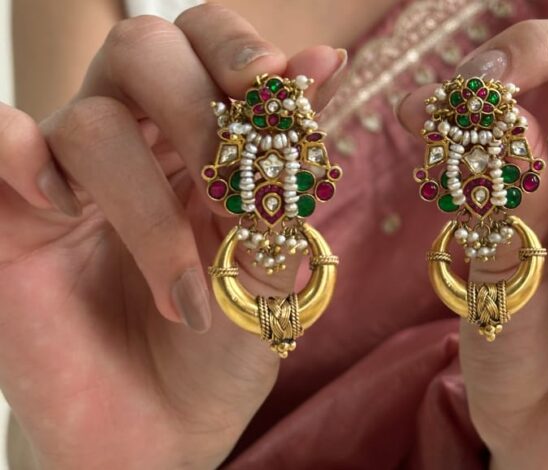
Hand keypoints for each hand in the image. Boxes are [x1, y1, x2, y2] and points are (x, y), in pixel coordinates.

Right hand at [0, 4, 344, 468]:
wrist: (166, 431)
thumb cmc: (226, 346)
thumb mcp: (275, 259)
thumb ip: (289, 165)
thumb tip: (326, 58)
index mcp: (201, 140)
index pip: (208, 42)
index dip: (237, 48)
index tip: (273, 85)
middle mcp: (134, 143)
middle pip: (144, 48)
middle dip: (198, 109)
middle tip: (231, 188)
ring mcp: (67, 177)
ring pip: (92, 122)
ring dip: (150, 209)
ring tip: (183, 294)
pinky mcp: (10, 220)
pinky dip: (20, 154)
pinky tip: (63, 210)